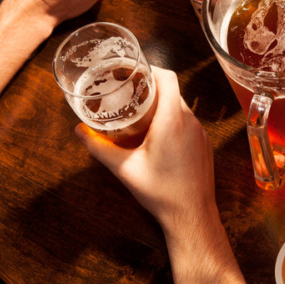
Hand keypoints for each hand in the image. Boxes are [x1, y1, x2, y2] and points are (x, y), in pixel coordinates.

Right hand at [75, 67, 215, 229]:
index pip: (168, 77)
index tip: (134, 72)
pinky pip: (188, 123)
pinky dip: (173, 122)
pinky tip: (157, 135)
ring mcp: (200, 133)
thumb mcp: (124, 169)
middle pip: (172, 91)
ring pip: (181, 107)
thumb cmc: (161, 192)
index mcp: (172, 120)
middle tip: (129, 93)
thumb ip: (99, 147)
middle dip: (151, 88)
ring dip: (162, 106)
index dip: (152, 69)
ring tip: (140, 114)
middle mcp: (190, 121)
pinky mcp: (204, 144)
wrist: (191, 214)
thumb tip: (80, 131)